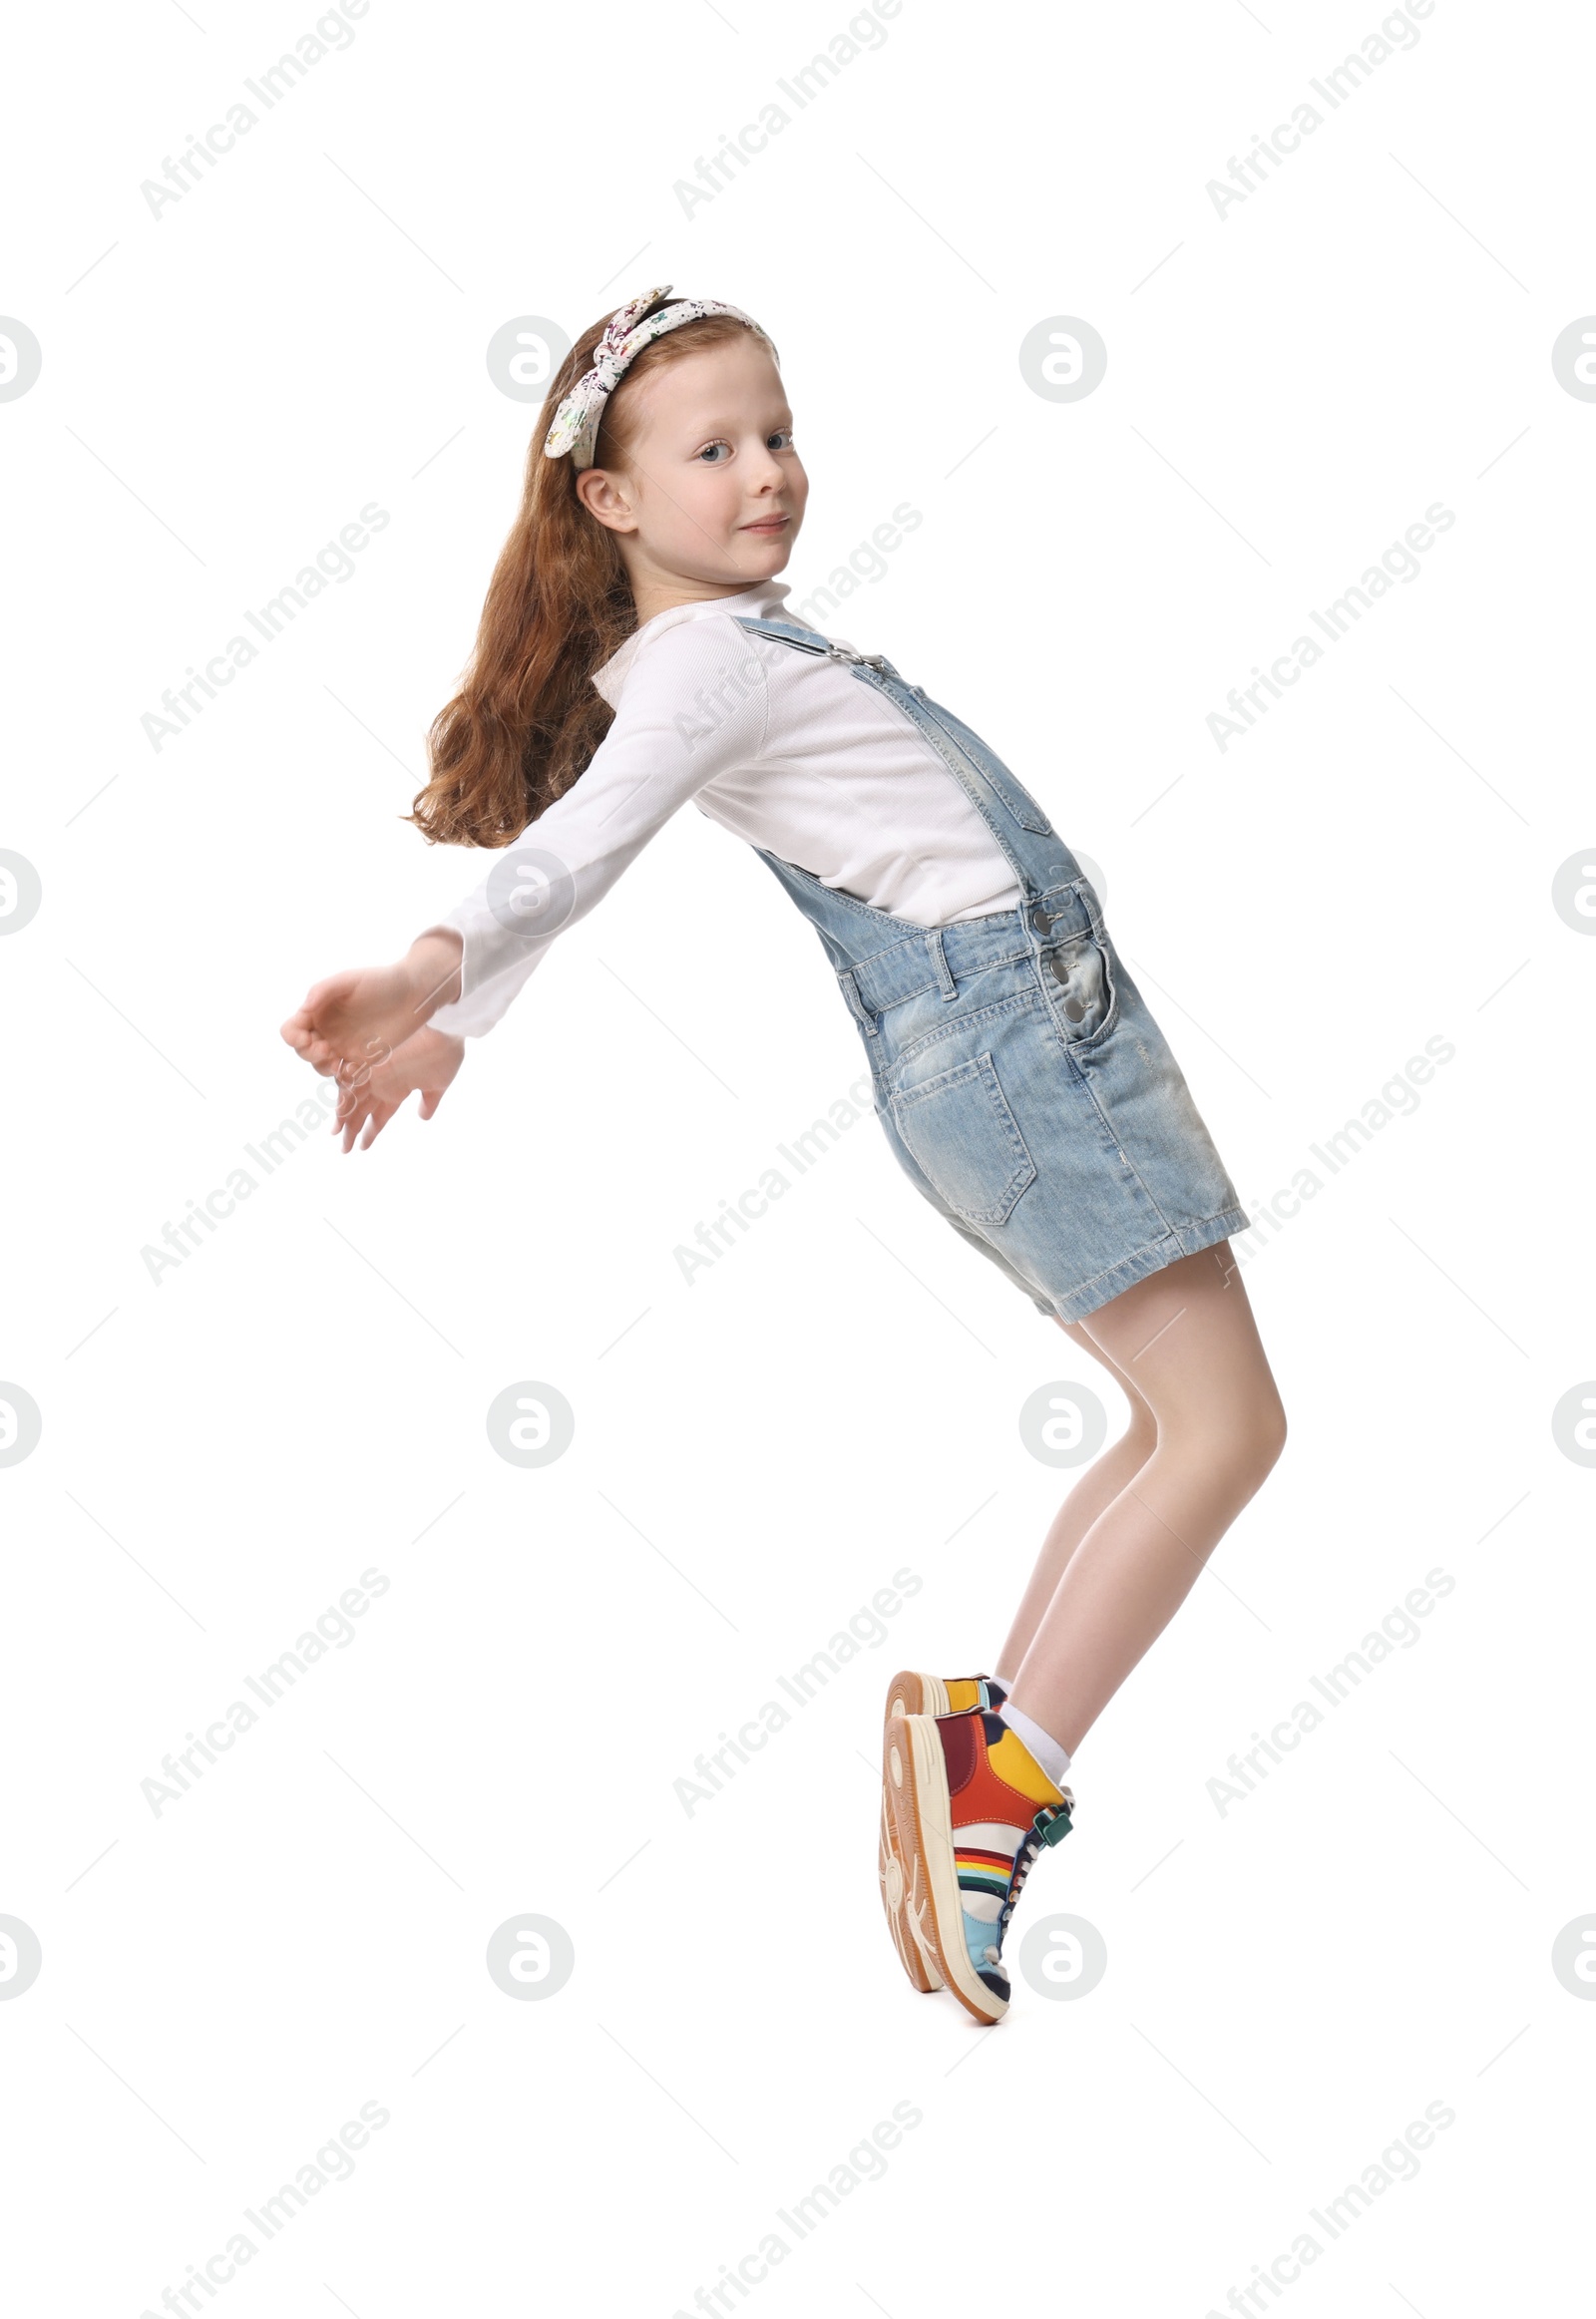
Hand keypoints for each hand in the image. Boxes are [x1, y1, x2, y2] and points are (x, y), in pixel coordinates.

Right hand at [280, 933, 462, 1083]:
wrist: (415, 993)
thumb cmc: (382, 980)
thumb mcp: (350, 980)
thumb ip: (323, 990)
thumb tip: (303, 1008)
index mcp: (318, 1011)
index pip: (290, 1031)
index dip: (293, 1038)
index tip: (308, 1039)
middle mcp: (327, 1030)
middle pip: (302, 1052)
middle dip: (310, 1055)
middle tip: (329, 1051)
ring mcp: (343, 1046)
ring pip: (320, 1067)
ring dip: (324, 1069)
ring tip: (340, 1064)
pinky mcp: (363, 1060)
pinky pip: (345, 1076)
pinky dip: (345, 1077)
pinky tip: (356, 1071)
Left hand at [332, 1026, 464, 1151]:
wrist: (446, 1023)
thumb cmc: (446, 1049)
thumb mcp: (440, 1081)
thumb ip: (430, 1099)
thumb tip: (423, 1117)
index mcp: (398, 1089)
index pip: (380, 1117)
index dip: (371, 1131)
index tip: (362, 1147)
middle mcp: (383, 1083)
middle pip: (362, 1111)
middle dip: (352, 1130)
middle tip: (344, 1148)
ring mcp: (375, 1071)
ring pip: (353, 1099)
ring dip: (345, 1118)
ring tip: (338, 1135)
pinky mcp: (371, 1058)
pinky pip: (352, 1079)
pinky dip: (345, 1095)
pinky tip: (340, 1111)